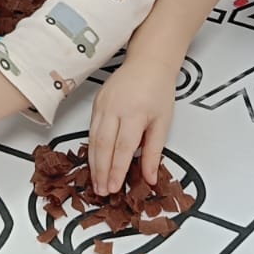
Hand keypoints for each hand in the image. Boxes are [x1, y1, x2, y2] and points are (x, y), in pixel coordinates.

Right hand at [88, 55, 176, 195]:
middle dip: (101, 171)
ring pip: (93, 139)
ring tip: (96, 181)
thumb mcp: (163, 122)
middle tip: (102, 190)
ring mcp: (103, 104)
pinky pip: (91, 129)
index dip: (116, 170)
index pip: (122, 148)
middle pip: (103, 145)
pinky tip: (94, 161)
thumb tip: (150, 177)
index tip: (114, 187)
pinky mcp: (96, 103)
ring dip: (93, 163)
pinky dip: (91, 148)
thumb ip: (154, 152)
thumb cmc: (158, 90)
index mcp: (135, 113)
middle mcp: (115, 108)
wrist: (148, 63)